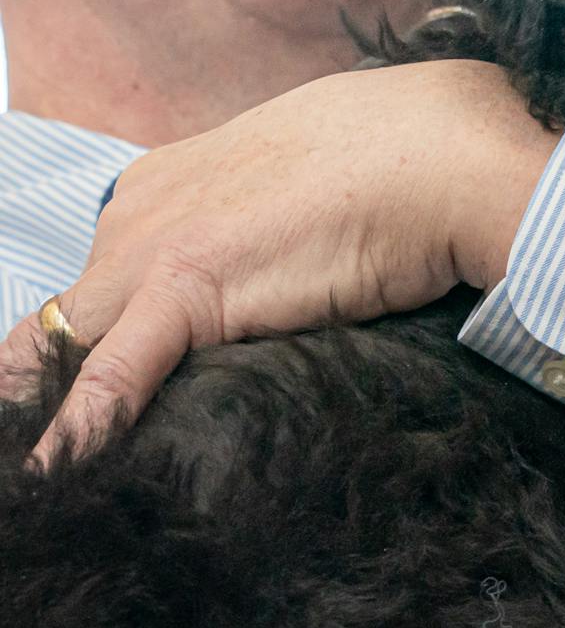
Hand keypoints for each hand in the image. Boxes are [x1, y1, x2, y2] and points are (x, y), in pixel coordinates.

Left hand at [0, 60, 558, 465]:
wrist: (450, 151)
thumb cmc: (411, 150)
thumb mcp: (313, 172)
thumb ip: (272, 212)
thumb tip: (296, 250)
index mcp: (177, 174)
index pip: (111, 268)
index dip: (114, 326)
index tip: (123, 372)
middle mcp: (147, 203)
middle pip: (73, 310)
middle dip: (66, 372)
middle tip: (94, 432)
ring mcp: (158, 242)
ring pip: (64, 343)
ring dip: (51, 407)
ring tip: (50, 476)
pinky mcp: (188, 286)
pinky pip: (109, 377)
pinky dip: (75, 432)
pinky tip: (51, 475)